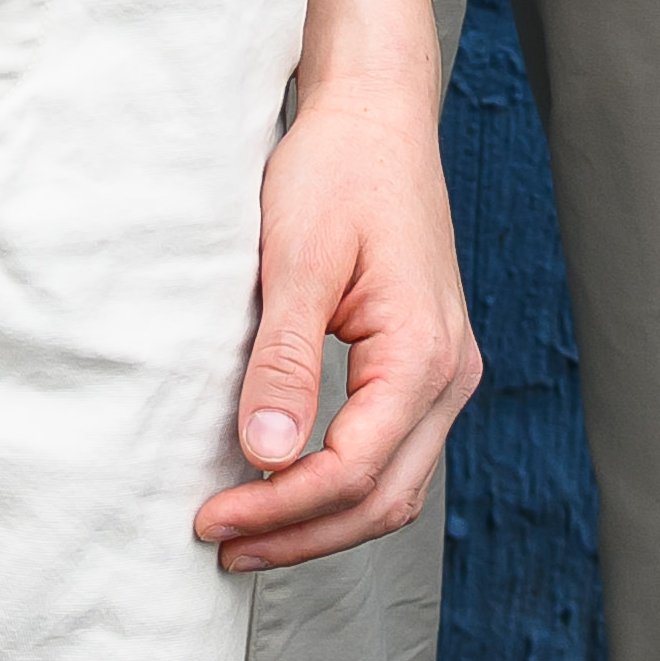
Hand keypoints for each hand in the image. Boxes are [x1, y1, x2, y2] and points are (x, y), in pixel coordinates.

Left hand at [198, 47, 487, 571]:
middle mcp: (450, 376)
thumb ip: (284, 360)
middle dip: (300, 535)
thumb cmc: (336, 172)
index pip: (352, 471)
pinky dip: (340, 485)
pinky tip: (284, 485)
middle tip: (220, 545)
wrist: (375, 116)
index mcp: (423, 355)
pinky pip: (392, 453)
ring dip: (321, 521)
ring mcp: (446, 374)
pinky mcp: (426, 366)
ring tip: (246, 533)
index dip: (278, 508)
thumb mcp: (296, 260)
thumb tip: (264, 454)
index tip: (209, 517)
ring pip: (393, 486)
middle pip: (381, 498)